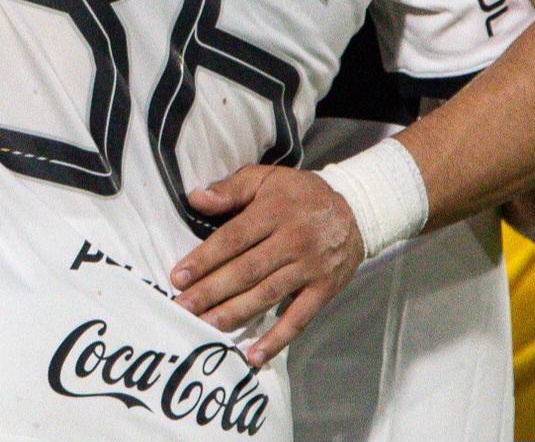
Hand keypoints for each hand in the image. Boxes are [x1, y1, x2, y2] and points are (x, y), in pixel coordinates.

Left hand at [168, 165, 363, 366]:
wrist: (356, 211)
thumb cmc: (299, 194)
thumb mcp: (266, 178)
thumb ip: (231, 188)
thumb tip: (195, 198)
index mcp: (274, 212)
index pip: (233, 239)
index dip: (205, 259)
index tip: (178, 277)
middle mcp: (292, 242)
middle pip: (246, 271)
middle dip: (211, 292)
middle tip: (182, 309)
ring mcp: (310, 269)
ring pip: (266, 296)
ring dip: (234, 315)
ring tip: (205, 328)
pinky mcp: (324, 290)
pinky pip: (299, 319)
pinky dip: (277, 340)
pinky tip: (254, 356)